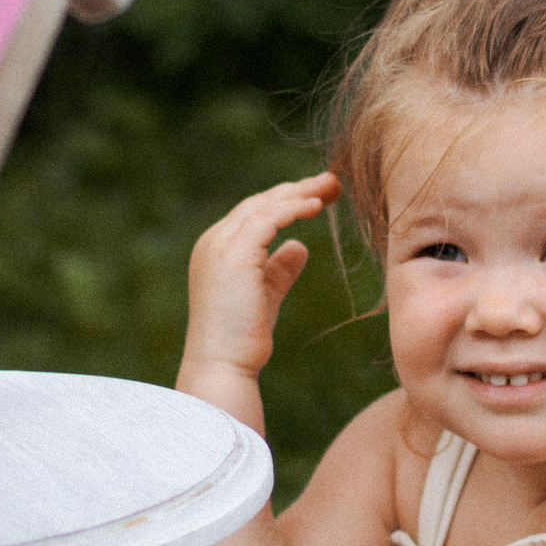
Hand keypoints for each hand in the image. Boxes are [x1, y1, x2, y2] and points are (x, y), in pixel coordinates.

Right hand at [182, 175, 339, 385]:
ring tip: (330, 186)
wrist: (224, 365)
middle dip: (297, 189)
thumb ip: (280, 269)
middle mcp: (214, 241)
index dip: (287, 201)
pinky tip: (317, 206)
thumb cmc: (244, 338)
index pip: (254, 214)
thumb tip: (300, 246)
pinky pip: (268, 219)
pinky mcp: (234, 254)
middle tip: (331, 181)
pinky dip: (293, 208)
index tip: (319, 195)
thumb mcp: (266, 294)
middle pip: (260, 203)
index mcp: (217, 249)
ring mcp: (220, 245)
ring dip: (300, 192)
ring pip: (265, 206)